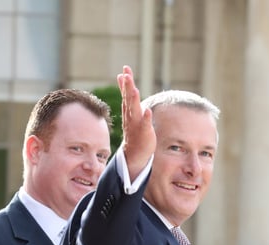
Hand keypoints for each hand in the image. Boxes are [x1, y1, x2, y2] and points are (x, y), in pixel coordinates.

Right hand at [117, 64, 155, 179]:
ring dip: (134, 100)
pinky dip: (146, 118)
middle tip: (126, 75)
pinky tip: (147, 111)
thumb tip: (121, 77)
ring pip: (135, 110)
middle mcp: (131, 115)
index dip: (126, 81)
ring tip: (135, 89)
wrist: (135, 152)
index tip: (125, 69)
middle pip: (129, 99)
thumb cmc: (134, 129)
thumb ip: (126, 94)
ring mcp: (137, 123)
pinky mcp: (144, 132)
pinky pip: (145, 124)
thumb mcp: (129, 110)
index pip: (126, 93)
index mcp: (128, 109)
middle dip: (128, 87)